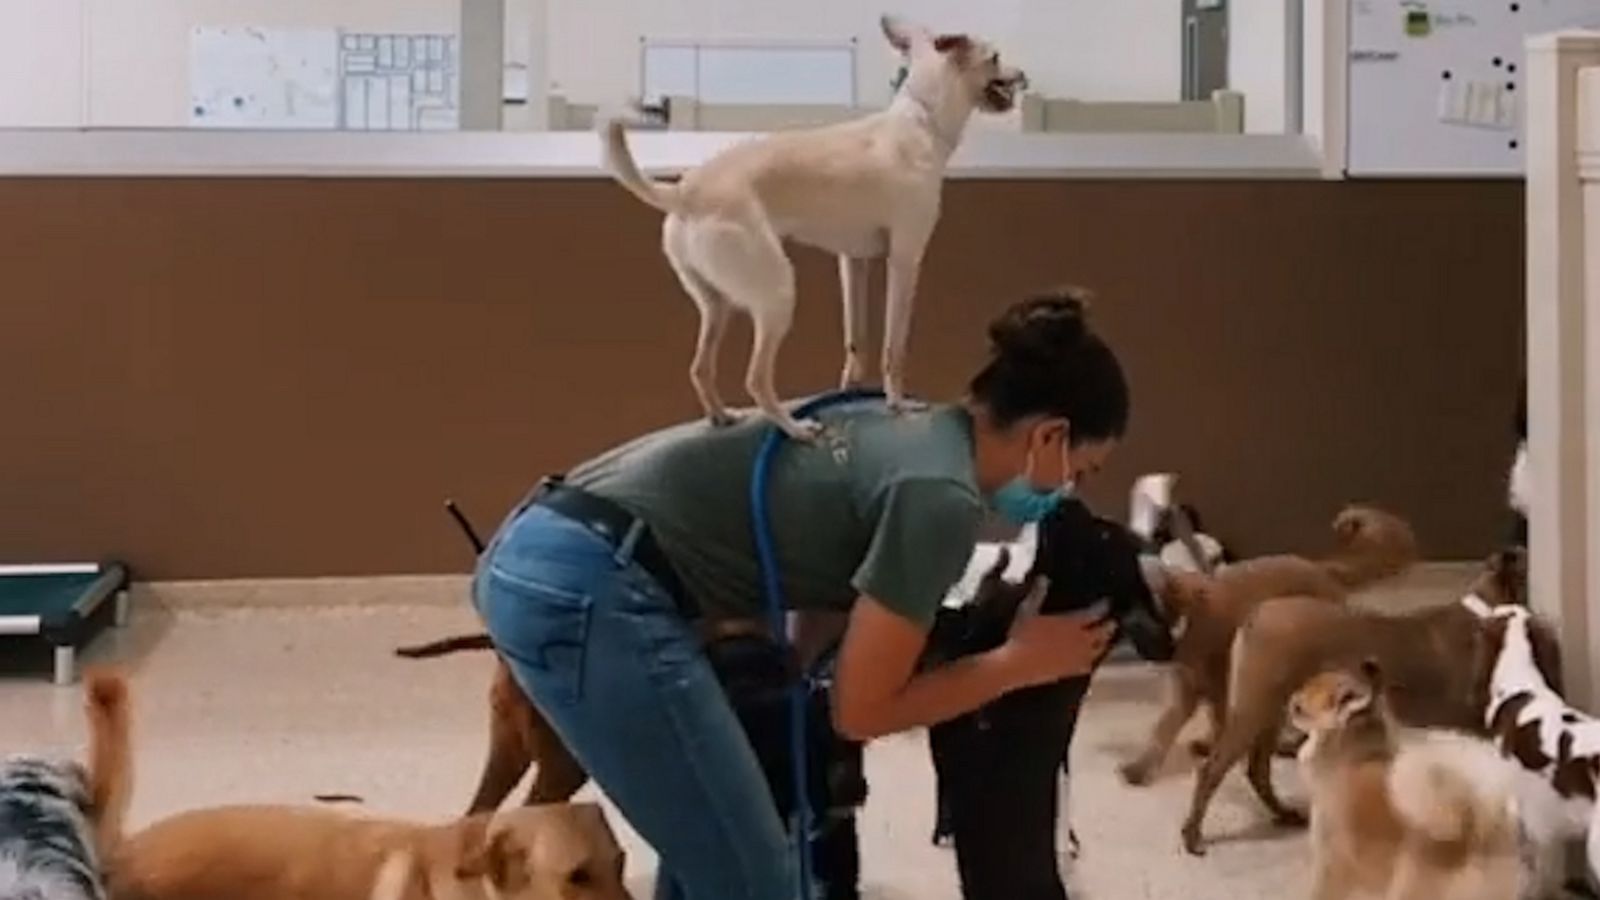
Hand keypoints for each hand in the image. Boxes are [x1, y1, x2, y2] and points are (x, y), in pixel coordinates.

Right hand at [995, 577, 1114, 689]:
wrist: (1017, 666)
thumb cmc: (1021, 636)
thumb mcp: (1027, 610)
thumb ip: (1038, 594)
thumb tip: (1043, 578)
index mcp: (1072, 623)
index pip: (1095, 612)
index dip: (1103, 606)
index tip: (1106, 602)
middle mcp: (1080, 640)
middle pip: (1103, 631)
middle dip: (1110, 625)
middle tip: (1113, 621)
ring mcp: (1077, 657)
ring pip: (1100, 649)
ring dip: (1106, 643)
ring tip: (1107, 639)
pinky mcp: (1072, 671)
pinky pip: (1089, 665)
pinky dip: (1093, 660)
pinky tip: (1092, 660)